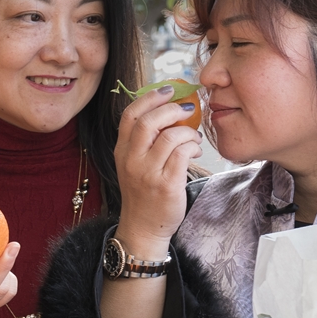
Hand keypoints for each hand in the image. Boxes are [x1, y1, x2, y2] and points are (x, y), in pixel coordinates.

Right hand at [113, 85, 201, 255]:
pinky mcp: (166, 185)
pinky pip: (182, 154)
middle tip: (188, 108)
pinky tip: (195, 150)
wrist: (143, 227)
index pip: (130, 115)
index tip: (169, 89)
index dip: (150, 97)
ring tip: (193, 137)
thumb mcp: (134, 164)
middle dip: (172, 108)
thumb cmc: (144, 193)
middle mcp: (131, 160)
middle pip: (148, 121)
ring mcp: (147, 173)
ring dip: (187, 131)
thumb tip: (170, 110)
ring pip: (169, 137)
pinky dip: (192, 146)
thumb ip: (144, 140)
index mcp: (121, 151)